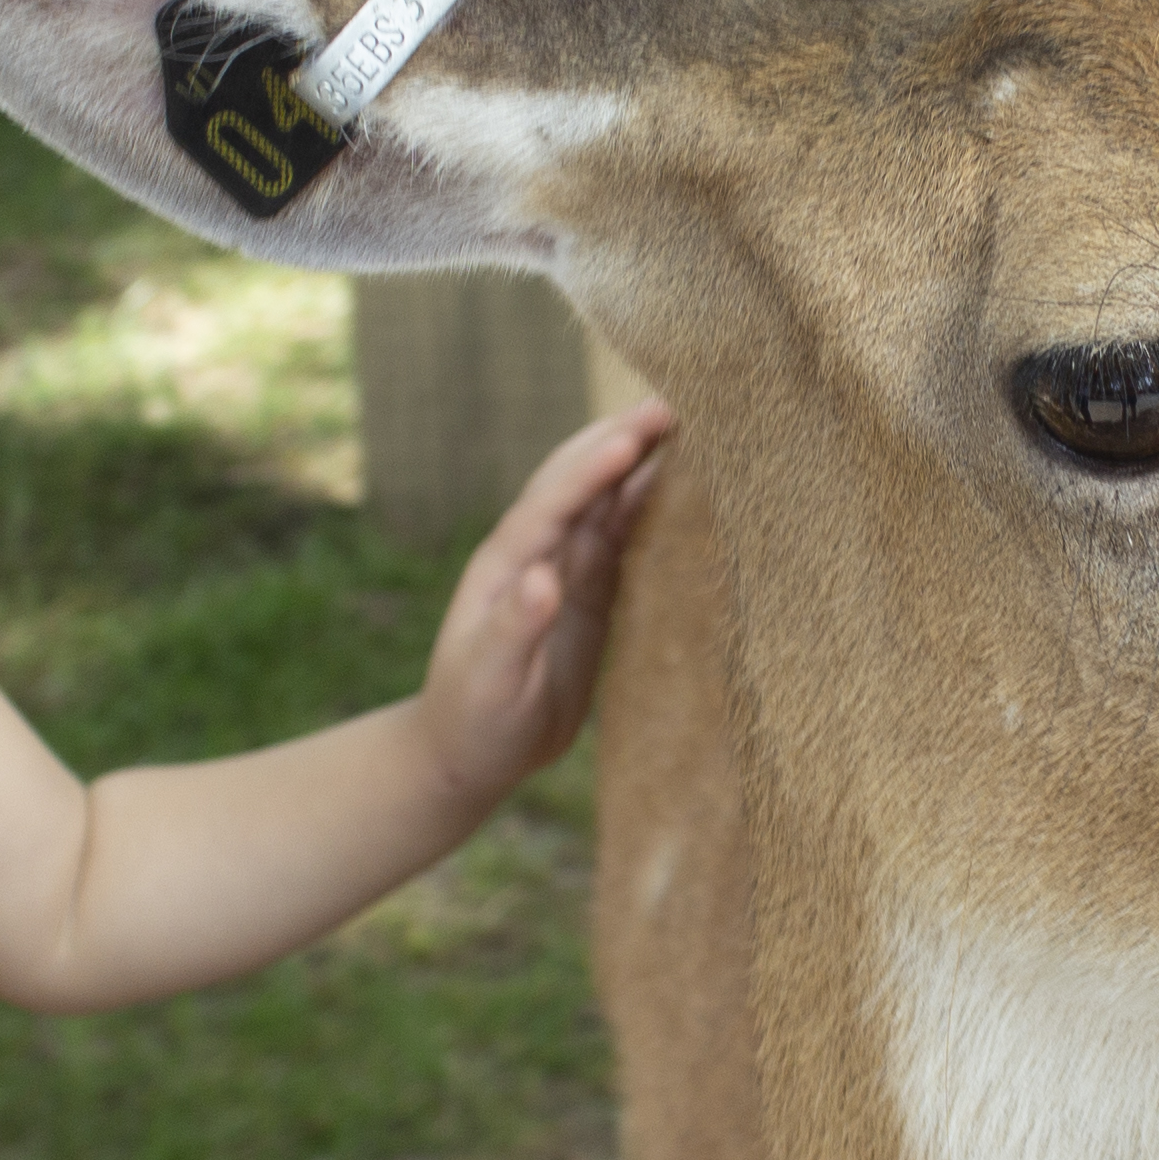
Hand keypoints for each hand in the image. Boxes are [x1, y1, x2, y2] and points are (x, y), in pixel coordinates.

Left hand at [417, 398, 674, 804]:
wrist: (468, 754)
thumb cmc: (472, 720)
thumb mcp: (488, 680)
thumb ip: (513, 627)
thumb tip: (542, 576)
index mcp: (506, 567)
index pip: (552, 504)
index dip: (590, 470)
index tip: (630, 438)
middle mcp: (535, 556)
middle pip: (580, 484)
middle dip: (620, 442)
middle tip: (672, 406)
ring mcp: (563, 572)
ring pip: (606, 504)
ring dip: (641, 466)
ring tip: (690, 431)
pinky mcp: (588, 597)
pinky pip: (624, 541)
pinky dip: (652, 511)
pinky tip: (687, 493)